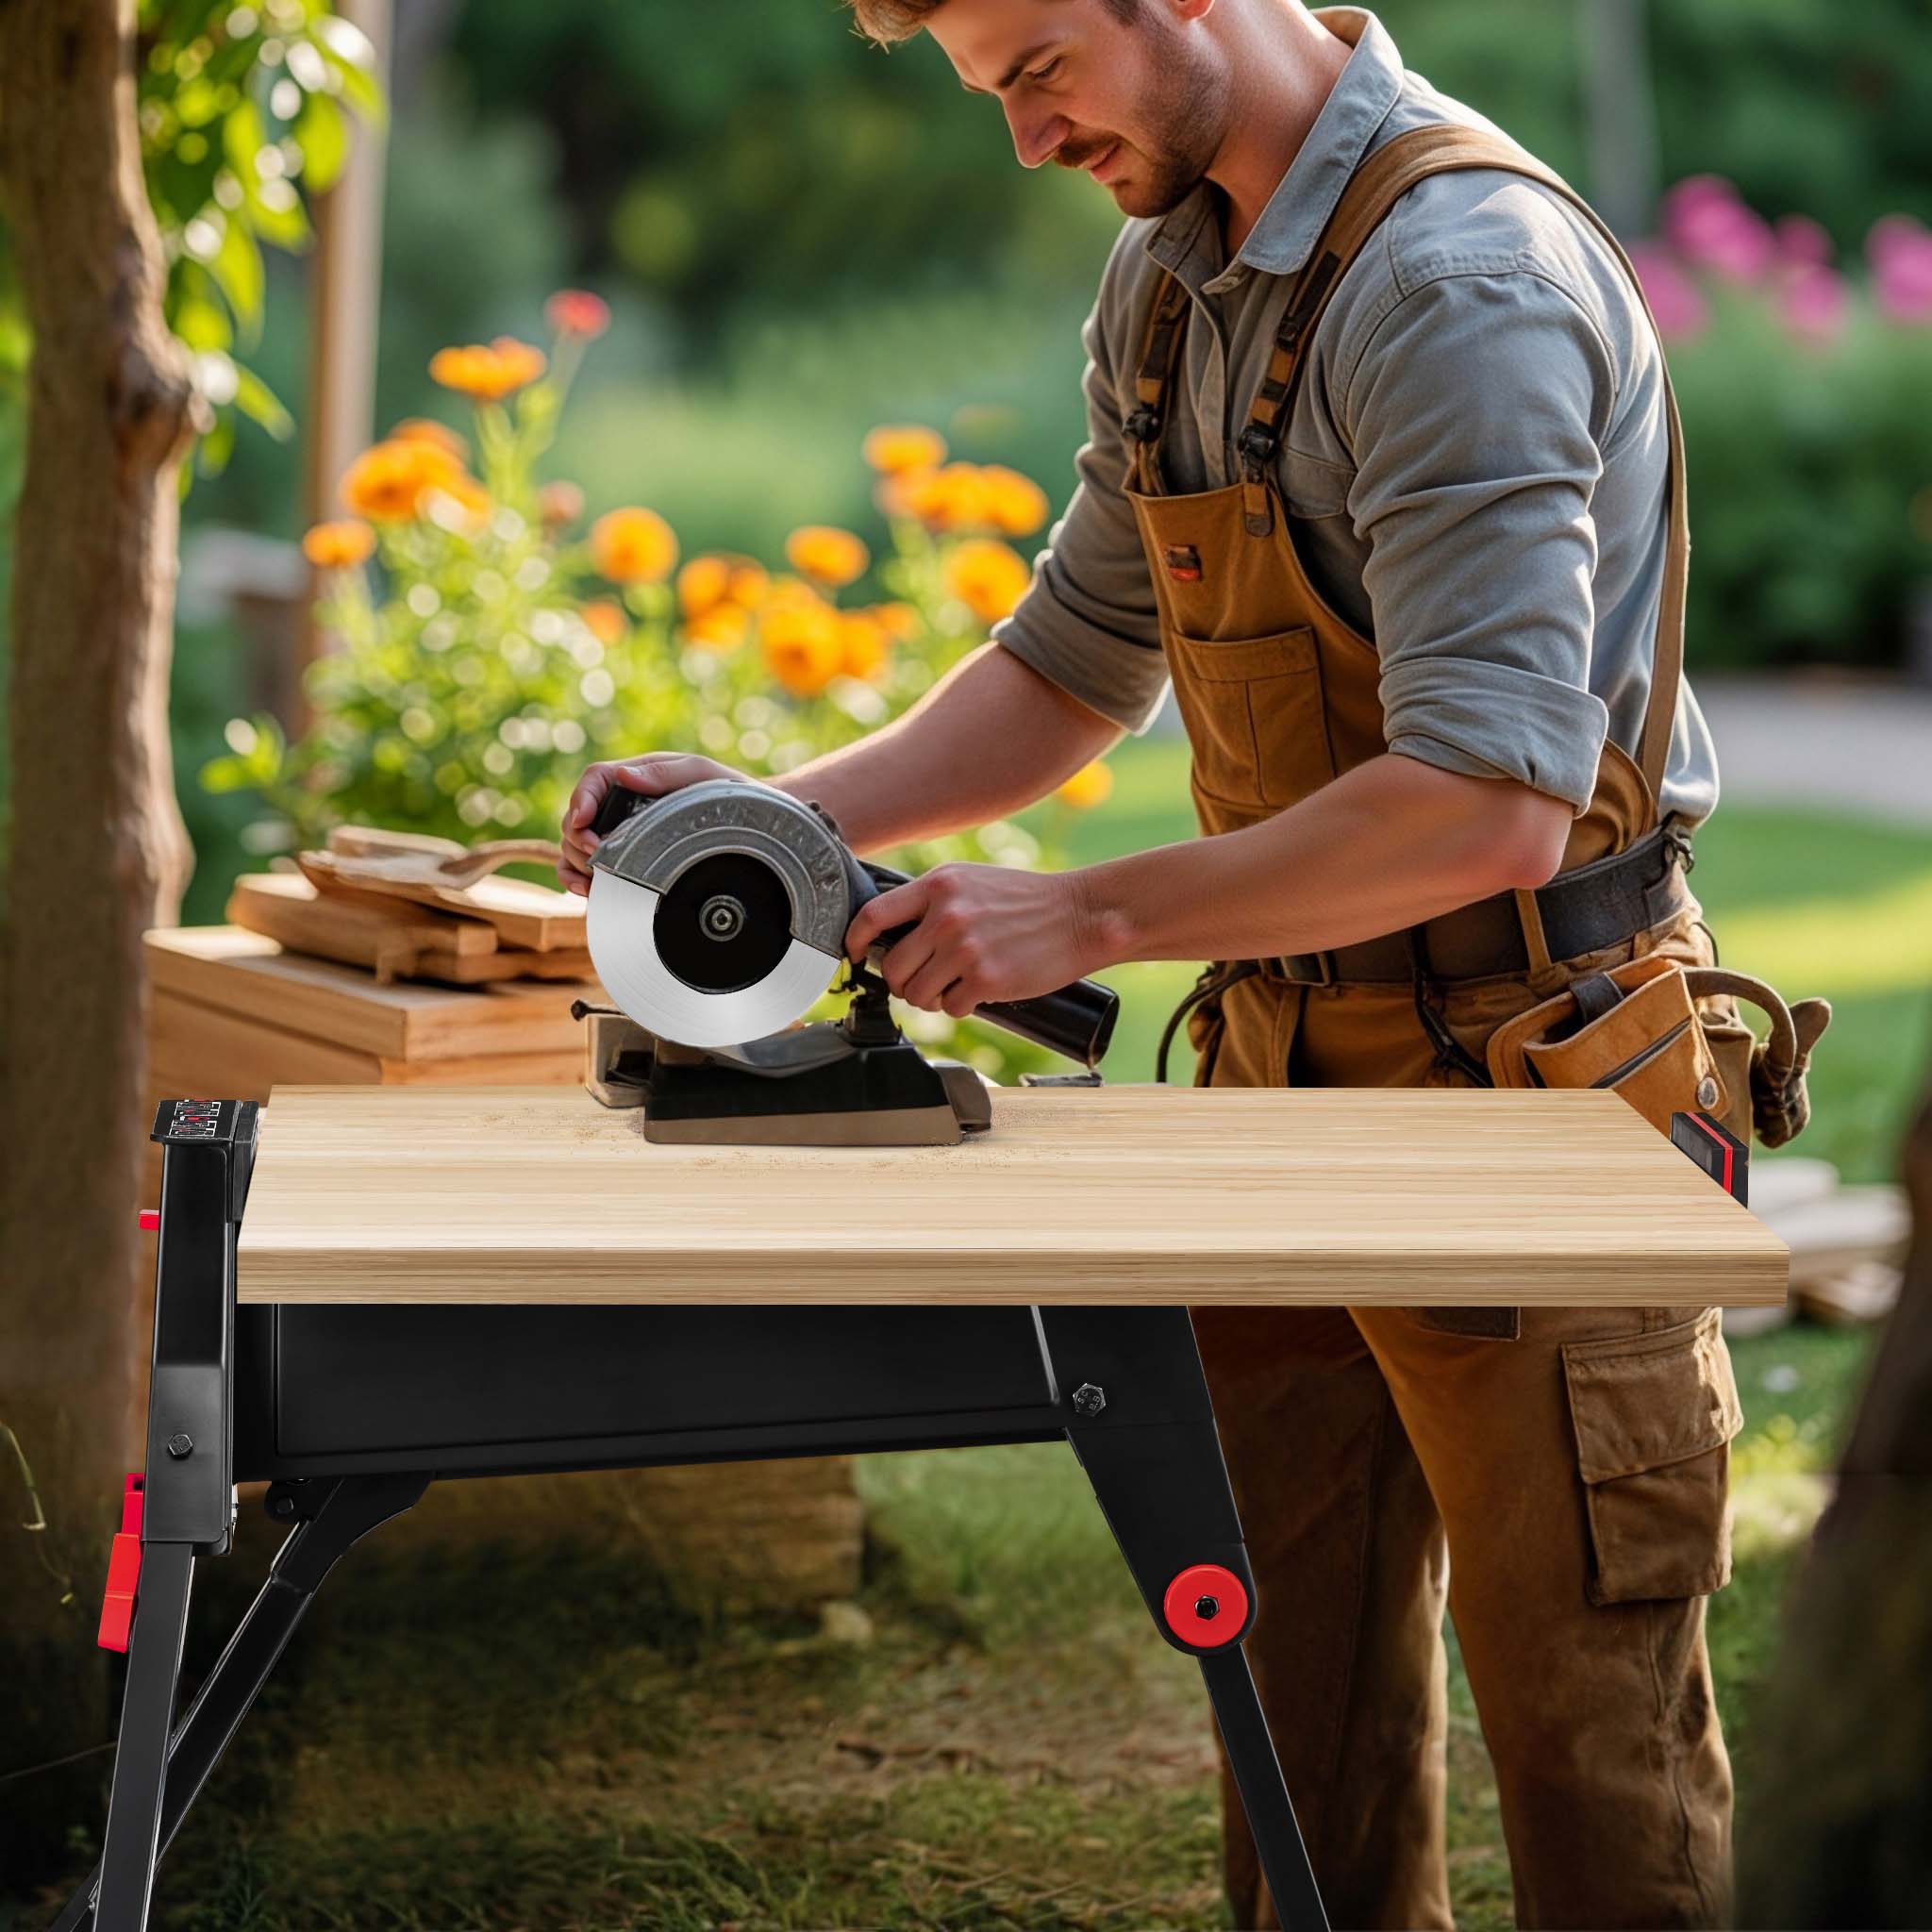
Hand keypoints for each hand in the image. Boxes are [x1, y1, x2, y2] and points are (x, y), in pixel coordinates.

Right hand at [557, 753, 757, 895]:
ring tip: (594, 877)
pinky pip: (581, 870)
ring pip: (574, 847)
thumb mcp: (700, 775)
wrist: (748, 824)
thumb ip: (664, 773)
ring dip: (575, 862)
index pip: (592, 781)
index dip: (580, 800)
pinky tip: (588, 891)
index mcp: (634, 778)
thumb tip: (622, 775)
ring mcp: (617, 836)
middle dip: (578, 838)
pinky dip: (575, 880)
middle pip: (575, 818)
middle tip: (598, 854)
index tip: (582, 822)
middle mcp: (619, 807)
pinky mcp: (620, 863)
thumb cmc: (725, 792)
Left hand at [843, 862, 1102, 1017]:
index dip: (855, 940)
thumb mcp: (971, 882)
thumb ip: (931, 902)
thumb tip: (889, 934)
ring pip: (916, 994)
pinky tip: (978, 991)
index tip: (855, 953)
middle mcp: (946, 916)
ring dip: (930, 997)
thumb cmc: (1027, 901)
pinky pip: (950, 1008)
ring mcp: (964, 949)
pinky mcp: (985, 979)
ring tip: (953, 985)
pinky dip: (960, 1006)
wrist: (1079, 915)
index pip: (873, 915)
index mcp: (938, 886)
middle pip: (892, 967)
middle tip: (923, 980)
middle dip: (903, 981)